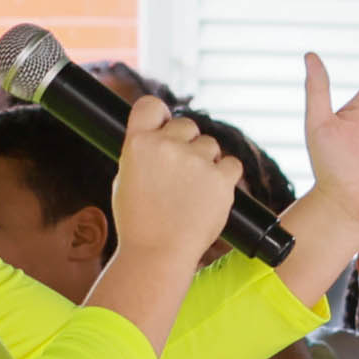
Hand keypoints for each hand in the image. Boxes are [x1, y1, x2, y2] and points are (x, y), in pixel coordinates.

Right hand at [111, 91, 245, 274]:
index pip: (151, 105)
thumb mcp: (126, 180)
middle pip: (187, 125)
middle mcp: (166, 146)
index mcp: (137, 144)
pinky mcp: (221, 179)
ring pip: (211, 145)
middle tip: (181, 174)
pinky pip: (232, 164)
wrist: (158, 254)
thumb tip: (160, 135)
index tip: (164, 127)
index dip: (161, 115)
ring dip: (207, 162)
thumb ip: (144, 153)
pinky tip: (211, 195)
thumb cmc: (139, 222)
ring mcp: (195, 161)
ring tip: (193, 192)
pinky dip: (226, 177)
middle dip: (187, 144)